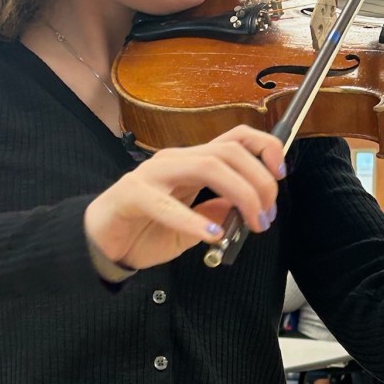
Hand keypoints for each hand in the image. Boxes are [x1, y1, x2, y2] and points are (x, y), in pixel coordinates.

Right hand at [84, 125, 285, 270]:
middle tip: (267, 216)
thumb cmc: (146, 231)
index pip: (235, 139)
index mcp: (193, 163)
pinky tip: (210, 237)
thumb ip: (216, 212)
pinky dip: (192, 220)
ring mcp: (153, 175)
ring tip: (250, 224)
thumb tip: (239, 209)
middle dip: (259, 181)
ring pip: (206, 166)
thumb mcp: (194, 226)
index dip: (265, 148)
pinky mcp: (132, 195)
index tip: (281, 174)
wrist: (101, 244)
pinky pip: (165, 203)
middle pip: (228, 152)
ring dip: (239, 194)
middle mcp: (176, 160)